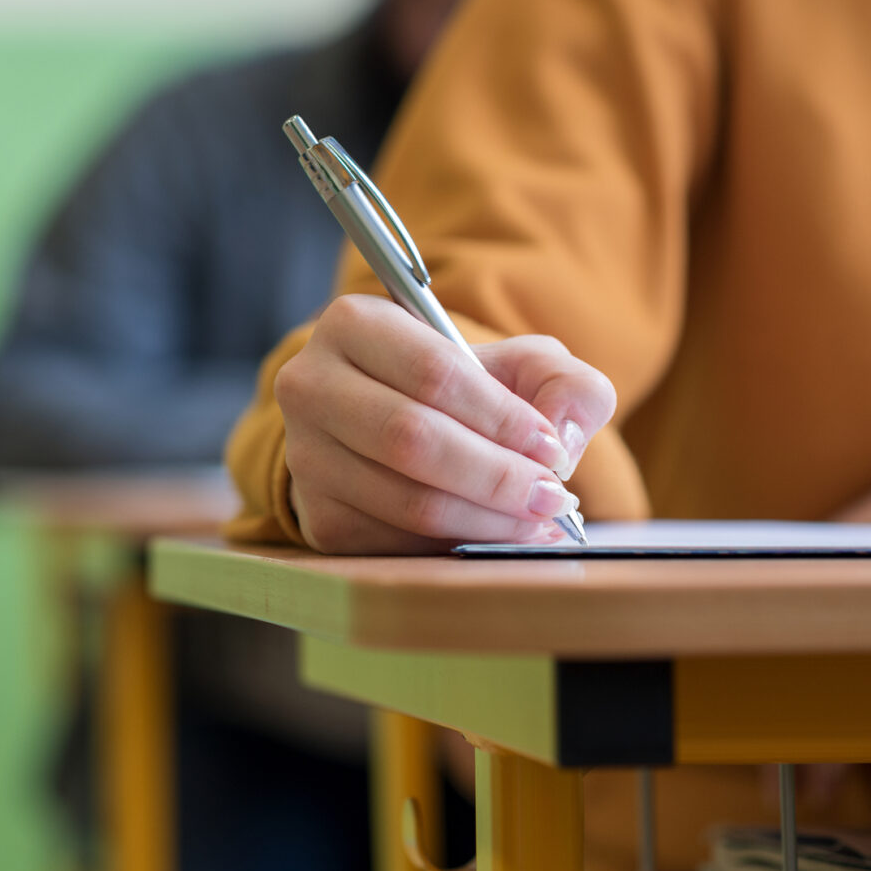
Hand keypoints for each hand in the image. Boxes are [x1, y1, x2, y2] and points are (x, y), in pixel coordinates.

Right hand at [273, 294, 616, 553]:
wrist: (402, 428)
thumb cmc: (466, 392)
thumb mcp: (522, 366)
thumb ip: (564, 383)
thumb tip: (561, 433)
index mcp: (354, 323)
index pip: (434, 374)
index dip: (501, 418)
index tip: (550, 448)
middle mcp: (311, 384)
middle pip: (412, 440)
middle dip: (496, 476)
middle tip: (553, 498)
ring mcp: (306, 455)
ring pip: (406, 501)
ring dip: (485, 520)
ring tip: (537, 521)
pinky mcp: (317, 517)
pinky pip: (396, 543)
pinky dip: (457, 546)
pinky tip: (497, 535)